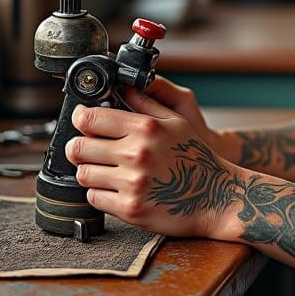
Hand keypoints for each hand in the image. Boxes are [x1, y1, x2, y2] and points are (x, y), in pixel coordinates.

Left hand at [66, 89, 237, 239]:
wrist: (216, 197)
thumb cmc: (197, 159)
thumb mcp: (177, 122)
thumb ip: (146, 102)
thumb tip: (121, 87)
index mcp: (146, 128)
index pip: (89, 119)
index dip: (80, 119)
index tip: (83, 122)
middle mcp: (137, 154)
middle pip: (78, 148)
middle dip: (80, 147)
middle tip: (89, 149)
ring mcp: (133, 183)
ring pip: (83, 174)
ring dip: (90, 171)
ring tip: (106, 170)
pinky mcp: (130, 208)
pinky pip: (93, 198)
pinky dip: (100, 193)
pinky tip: (116, 188)